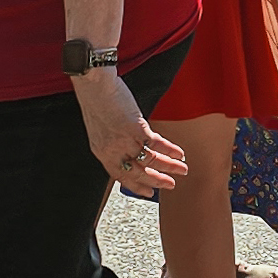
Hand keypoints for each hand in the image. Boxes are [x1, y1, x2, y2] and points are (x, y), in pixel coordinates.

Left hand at [77, 68, 183, 195]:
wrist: (95, 85)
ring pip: (151, 161)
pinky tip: (179, 153)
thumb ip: (114, 141)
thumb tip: (131, 147)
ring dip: (169, 167)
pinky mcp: (136, 129)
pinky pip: (157, 144)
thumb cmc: (96, 101)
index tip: (148, 192)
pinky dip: (170, 150)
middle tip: (170, 185)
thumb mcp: (101, 128)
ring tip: (182, 170)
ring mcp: (125, 141)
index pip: (120, 176)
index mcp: (102, 152)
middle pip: (138, 173)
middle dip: (157, 181)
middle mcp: (113, 150)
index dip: (136, 186)